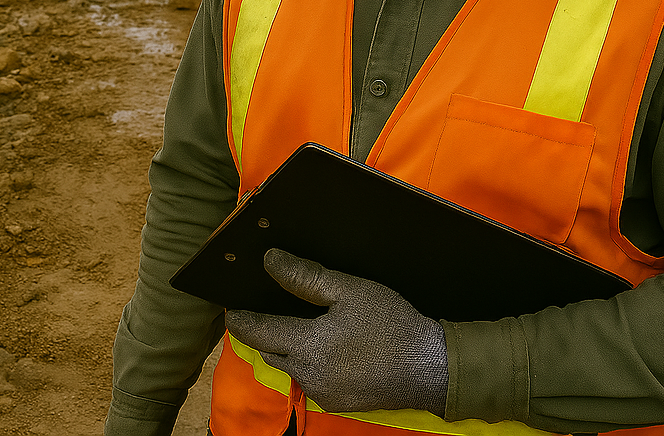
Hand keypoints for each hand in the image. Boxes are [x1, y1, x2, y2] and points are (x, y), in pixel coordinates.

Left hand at [224, 249, 446, 414]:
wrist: (431, 368)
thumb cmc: (390, 324)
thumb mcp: (349, 290)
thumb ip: (306, 277)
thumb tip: (270, 261)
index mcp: (306, 347)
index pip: (257, 333)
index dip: (242, 319)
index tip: (232, 307)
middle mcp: (307, 376)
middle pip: (271, 352)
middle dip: (264, 334)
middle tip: (264, 311)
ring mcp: (323, 394)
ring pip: (290, 368)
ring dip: (287, 349)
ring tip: (295, 326)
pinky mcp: (338, 403)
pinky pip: (311, 380)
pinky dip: (308, 363)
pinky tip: (324, 347)